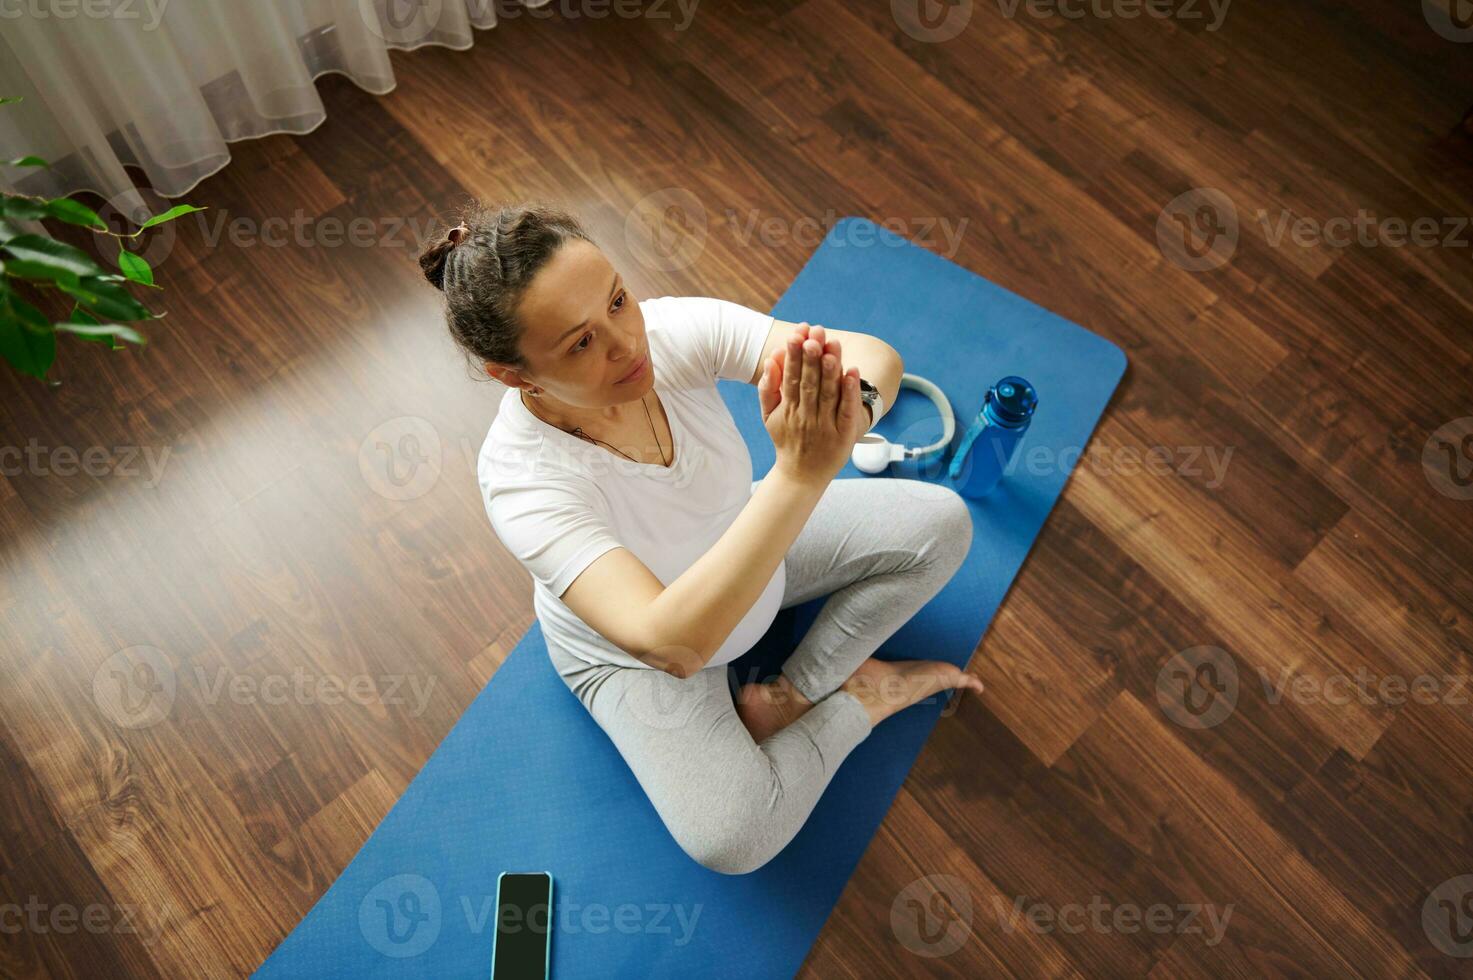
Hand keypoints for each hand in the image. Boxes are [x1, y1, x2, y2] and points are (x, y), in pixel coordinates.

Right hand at [758, 323, 866, 484]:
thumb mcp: (769, 415)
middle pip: (809, 383)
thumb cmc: (786, 438)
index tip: (796, 335)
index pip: (790, 378)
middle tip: (815, 334)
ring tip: (832, 347)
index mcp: (787, 409)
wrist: (801, 475)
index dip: (793, 356)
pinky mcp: (843, 434)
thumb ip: (768, 387)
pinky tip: (853, 372)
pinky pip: (847, 410)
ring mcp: (825, 425)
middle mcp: (806, 416)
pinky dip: (850, 392)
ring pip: (829, 393)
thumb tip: (771, 358)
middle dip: (812, 357)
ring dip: (831, 369)